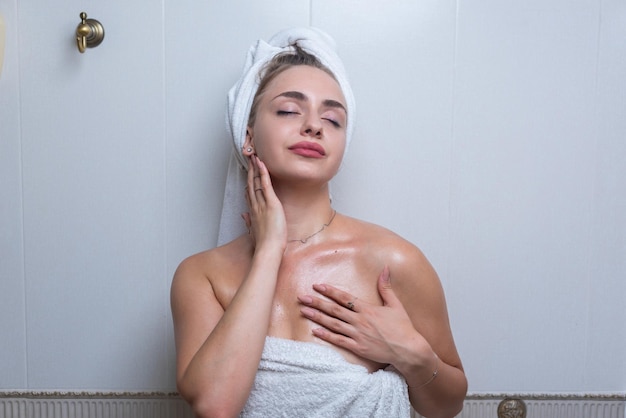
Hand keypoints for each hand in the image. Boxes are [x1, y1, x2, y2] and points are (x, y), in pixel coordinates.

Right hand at [242, 155, 286, 249]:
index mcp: (253, 212)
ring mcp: (262, 203)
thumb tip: (243, 216)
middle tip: (249, 159)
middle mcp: (255, 205)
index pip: (249, 193)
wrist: (268, 249)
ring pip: (256, 181)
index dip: (248, 182)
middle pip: (250, 184)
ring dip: (255, 168)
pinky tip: (262, 163)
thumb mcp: (253, 232)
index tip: (248, 173)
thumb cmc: (263, 243)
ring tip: (254, 157)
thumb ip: (248, 222)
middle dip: (250, 170)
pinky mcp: (271, 203)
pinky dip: (263, 173)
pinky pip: (265, 184)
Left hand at [297, 266, 432, 366]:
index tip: (318, 286)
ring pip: (333, 324)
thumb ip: (386, 287)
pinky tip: (315, 331)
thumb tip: (385, 269)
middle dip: (317, 302)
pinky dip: (326, 336)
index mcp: (368, 309)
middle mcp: (360, 321)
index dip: (330, 291)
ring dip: (318, 317)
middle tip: (302, 297)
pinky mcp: (358, 347)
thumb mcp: (395, 304)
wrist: (408, 350)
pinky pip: (338, 341)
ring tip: (304, 311)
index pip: (345, 298)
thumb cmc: (403, 327)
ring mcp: (358, 335)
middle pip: (334, 310)